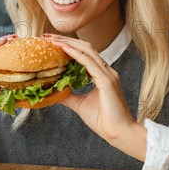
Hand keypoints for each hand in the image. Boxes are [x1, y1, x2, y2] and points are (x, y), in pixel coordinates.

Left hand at [47, 34, 145, 160]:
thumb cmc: (103, 120)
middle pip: (85, 48)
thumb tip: (54, 93)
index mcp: (102, 75)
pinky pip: (89, 62)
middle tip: (49, 36)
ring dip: (69, 43)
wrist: (118, 133)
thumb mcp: (80, 104)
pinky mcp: (106, 81)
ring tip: (53, 39)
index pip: (85, 54)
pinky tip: (64, 48)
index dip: (69, 46)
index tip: (52, 42)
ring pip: (87, 51)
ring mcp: (108, 74)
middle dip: (67, 40)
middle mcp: (106, 71)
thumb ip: (69, 96)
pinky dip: (75, 53)